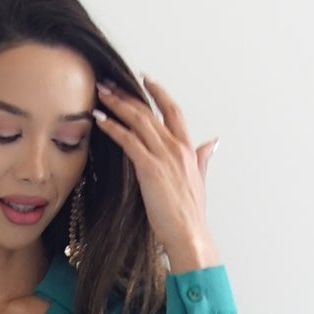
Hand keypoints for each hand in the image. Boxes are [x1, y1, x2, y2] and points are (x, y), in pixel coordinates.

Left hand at [93, 74, 219, 270]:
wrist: (189, 234)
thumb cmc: (191, 215)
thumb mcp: (200, 181)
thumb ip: (203, 158)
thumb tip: (212, 143)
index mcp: (188, 149)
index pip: (173, 111)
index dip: (158, 93)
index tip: (145, 79)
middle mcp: (176, 147)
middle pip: (149, 111)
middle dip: (127, 94)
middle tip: (109, 83)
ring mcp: (163, 156)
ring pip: (138, 120)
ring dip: (117, 104)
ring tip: (100, 93)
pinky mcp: (150, 168)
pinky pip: (128, 140)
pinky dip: (113, 127)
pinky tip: (100, 120)